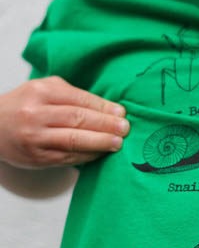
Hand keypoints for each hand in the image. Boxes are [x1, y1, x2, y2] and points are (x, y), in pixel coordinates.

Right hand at [0, 77, 129, 167]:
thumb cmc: (24, 105)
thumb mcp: (43, 89)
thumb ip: (71, 94)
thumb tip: (107, 107)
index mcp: (40, 92)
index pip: (78, 100)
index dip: (103, 107)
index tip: (121, 112)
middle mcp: (35, 115)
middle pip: (77, 120)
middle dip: (105, 125)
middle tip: (125, 128)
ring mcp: (35, 138)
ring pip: (73, 141)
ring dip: (99, 143)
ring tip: (117, 143)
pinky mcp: (36, 158)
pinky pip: (66, 157)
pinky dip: (87, 156)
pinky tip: (100, 153)